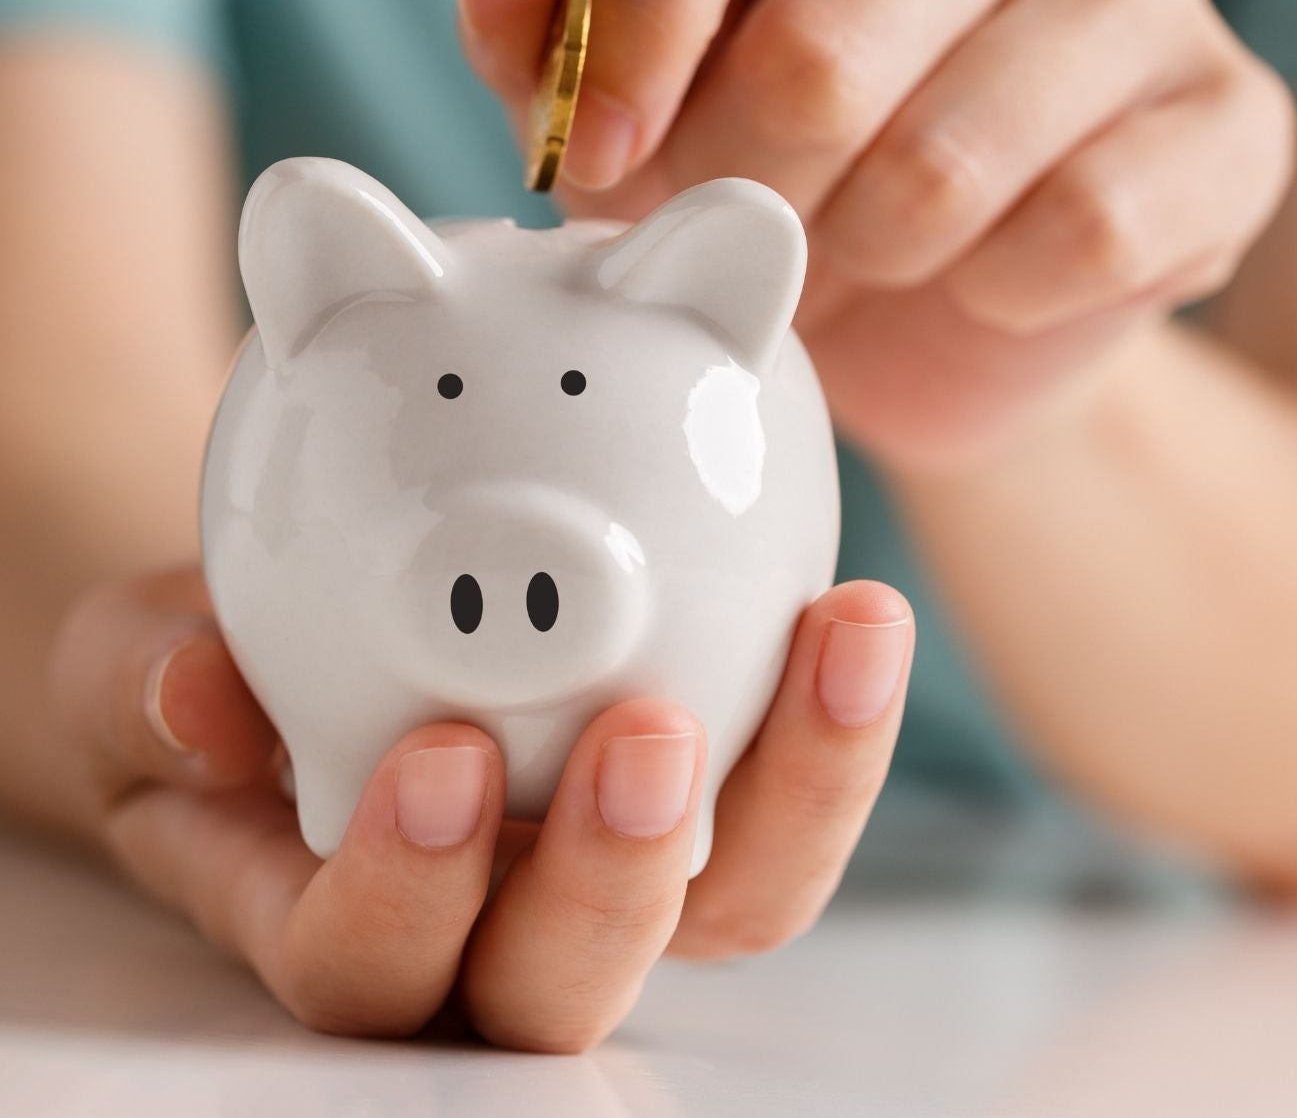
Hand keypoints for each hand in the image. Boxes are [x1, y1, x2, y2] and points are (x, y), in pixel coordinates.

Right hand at [49, 567, 911, 1050]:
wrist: (322, 629)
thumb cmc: (225, 663)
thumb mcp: (142, 658)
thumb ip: (146, 679)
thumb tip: (198, 696)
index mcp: (342, 915)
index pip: (372, 966)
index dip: (414, 892)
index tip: (442, 758)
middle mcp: (490, 927)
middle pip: (567, 980)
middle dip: (615, 875)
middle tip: (649, 734)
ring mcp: (613, 867)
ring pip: (728, 904)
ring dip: (796, 792)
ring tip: (834, 647)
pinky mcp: (710, 800)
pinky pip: (790, 804)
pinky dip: (834, 725)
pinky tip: (855, 615)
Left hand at [458, 0, 1293, 469]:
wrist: (975, 301)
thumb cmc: (816, 165)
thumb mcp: (671, 92)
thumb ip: (582, 30)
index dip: (636, 29)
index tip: (595, 161)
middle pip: (822, 56)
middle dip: (739, 191)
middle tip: (735, 232)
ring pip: (943, 170)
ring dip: (862, 255)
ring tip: (857, 252)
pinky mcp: (1234, 125)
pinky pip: (1079, 236)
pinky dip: (993, 293)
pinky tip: (983, 279)